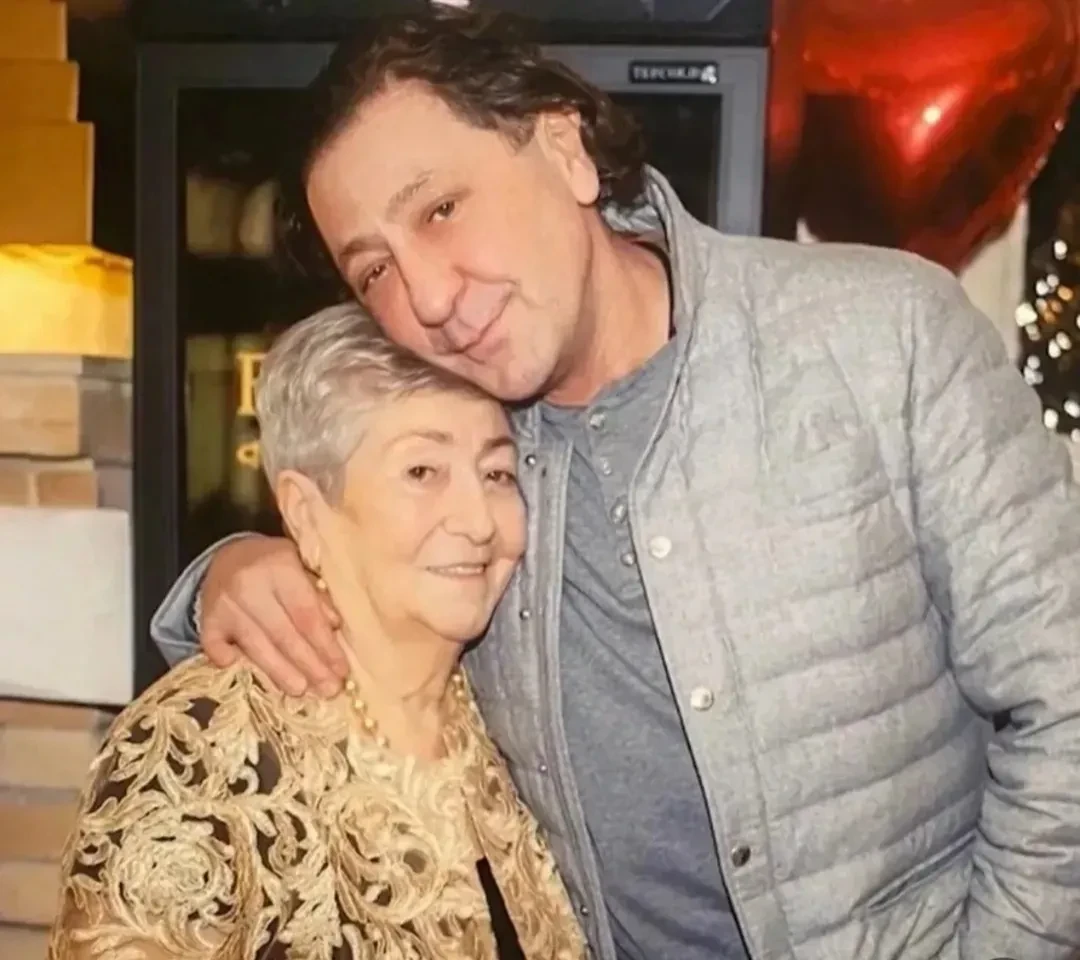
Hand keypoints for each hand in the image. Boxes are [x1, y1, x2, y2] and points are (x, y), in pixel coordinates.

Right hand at [199, 536, 347, 696]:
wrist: (229, 555)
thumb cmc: (275, 566)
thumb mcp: (301, 568)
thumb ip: (317, 596)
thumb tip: (334, 628)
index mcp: (281, 567)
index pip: (307, 614)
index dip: (325, 645)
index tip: (341, 670)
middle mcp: (250, 585)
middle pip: (284, 634)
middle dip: (309, 665)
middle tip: (328, 689)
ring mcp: (224, 604)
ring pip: (255, 645)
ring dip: (279, 672)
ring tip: (300, 691)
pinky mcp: (206, 619)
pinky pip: (215, 646)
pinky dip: (227, 660)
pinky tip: (244, 673)